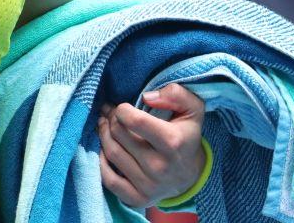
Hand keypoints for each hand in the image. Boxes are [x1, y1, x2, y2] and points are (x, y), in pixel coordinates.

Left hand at [97, 84, 205, 207]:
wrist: (190, 175)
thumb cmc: (186, 136)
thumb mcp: (192, 109)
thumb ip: (176, 94)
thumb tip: (147, 97)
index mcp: (172, 142)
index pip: (135, 120)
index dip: (122, 109)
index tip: (122, 107)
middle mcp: (160, 166)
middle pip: (119, 135)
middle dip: (110, 119)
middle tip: (109, 113)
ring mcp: (148, 185)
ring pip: (112, 153)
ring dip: (103, 135)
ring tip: (104, 125)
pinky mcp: (138, 199)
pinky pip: (109, 180)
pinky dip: (101, 162)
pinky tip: (105, 149)